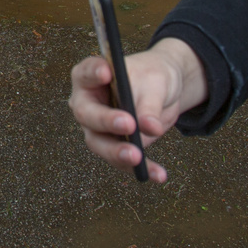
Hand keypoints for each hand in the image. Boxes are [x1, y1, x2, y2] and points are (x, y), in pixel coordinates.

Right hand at [69, 37, 208, 182]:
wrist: (162, 92)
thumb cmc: (151, 78)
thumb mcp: (154, 85)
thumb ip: (149, 105)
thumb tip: (150, 128)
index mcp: (90, 79)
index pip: (85, 74)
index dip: (92, 73)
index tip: (106, 73)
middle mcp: (87, 105)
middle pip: (88, 115)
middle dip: (107, 121)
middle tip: (129, 124)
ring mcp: (98, 129)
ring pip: (101, 144)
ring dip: (118, 153)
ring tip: (137, 157)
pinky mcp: (114, 147)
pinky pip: (123, 161)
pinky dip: (142, 168)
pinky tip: (158, 174)